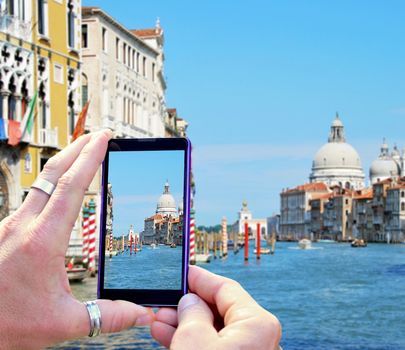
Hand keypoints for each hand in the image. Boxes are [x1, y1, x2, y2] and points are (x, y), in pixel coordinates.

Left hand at [0, 131, 153, 348]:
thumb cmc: (8, 325)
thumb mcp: (63, 324)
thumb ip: (108, 315)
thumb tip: (141, 313)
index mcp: (42, 241)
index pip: (71, 187)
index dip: (90, 158)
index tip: (104, 138)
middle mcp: (23, 226)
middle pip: (53, 173)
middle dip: (78, 148)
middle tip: (98, 135)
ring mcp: (9, 226)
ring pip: (40, 183)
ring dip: (64, 164)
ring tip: (83, 155)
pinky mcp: (4, 231)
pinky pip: (31, 198)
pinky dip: (51, 184)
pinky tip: (59, 191)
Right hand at [151, 265, 281, 348]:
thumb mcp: (193, 340)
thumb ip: (191, 312)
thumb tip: (190, 301)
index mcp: (257, 323)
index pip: (225, 288)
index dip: (201, 278)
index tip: (185, 272)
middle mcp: (259, 337)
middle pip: (219, 309)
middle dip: (188, 305)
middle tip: (165, 303)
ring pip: (214, 330)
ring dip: (186, 324)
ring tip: (160, 322)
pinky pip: (215, 346)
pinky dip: (194, 341)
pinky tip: (169, 337)